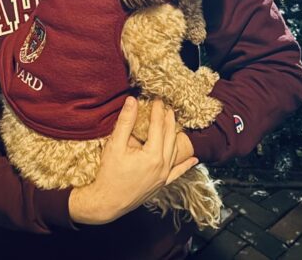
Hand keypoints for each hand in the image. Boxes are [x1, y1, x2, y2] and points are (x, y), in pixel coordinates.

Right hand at [68, 97, 198, 224]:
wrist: (107, 202)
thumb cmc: (109, 174)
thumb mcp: (115, 144)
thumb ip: (125, 121)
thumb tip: (132, 100)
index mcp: (152, 155)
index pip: (158, 126)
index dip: (158, 111)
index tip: (158, 99)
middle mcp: (162, 165)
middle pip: (170, 137)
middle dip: (168, 120)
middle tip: (167, 106)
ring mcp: (163, 176)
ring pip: (174, 151)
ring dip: (174, 135)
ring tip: (173, 122)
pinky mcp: (161, 184)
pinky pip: (177, 172)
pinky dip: (186, 165)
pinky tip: (194, 159)